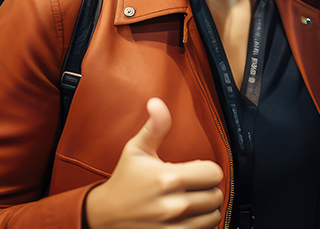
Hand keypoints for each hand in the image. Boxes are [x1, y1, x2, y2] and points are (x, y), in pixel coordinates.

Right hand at [85, 98, 224, 228]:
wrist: (104, 215)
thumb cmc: (123, 181)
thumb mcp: (136, 150)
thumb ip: (154, 127)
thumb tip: (157, 103)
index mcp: (166, 178)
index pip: (213, 173)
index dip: (208, 169)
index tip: (196, 170)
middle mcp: (172, 205)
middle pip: (215, 195)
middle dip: (208, 188)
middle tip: (194, 186)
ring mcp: (172, 226)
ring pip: (213, 216)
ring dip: (207, 208)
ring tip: (193, 201)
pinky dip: (201, 224)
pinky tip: (189, 216)